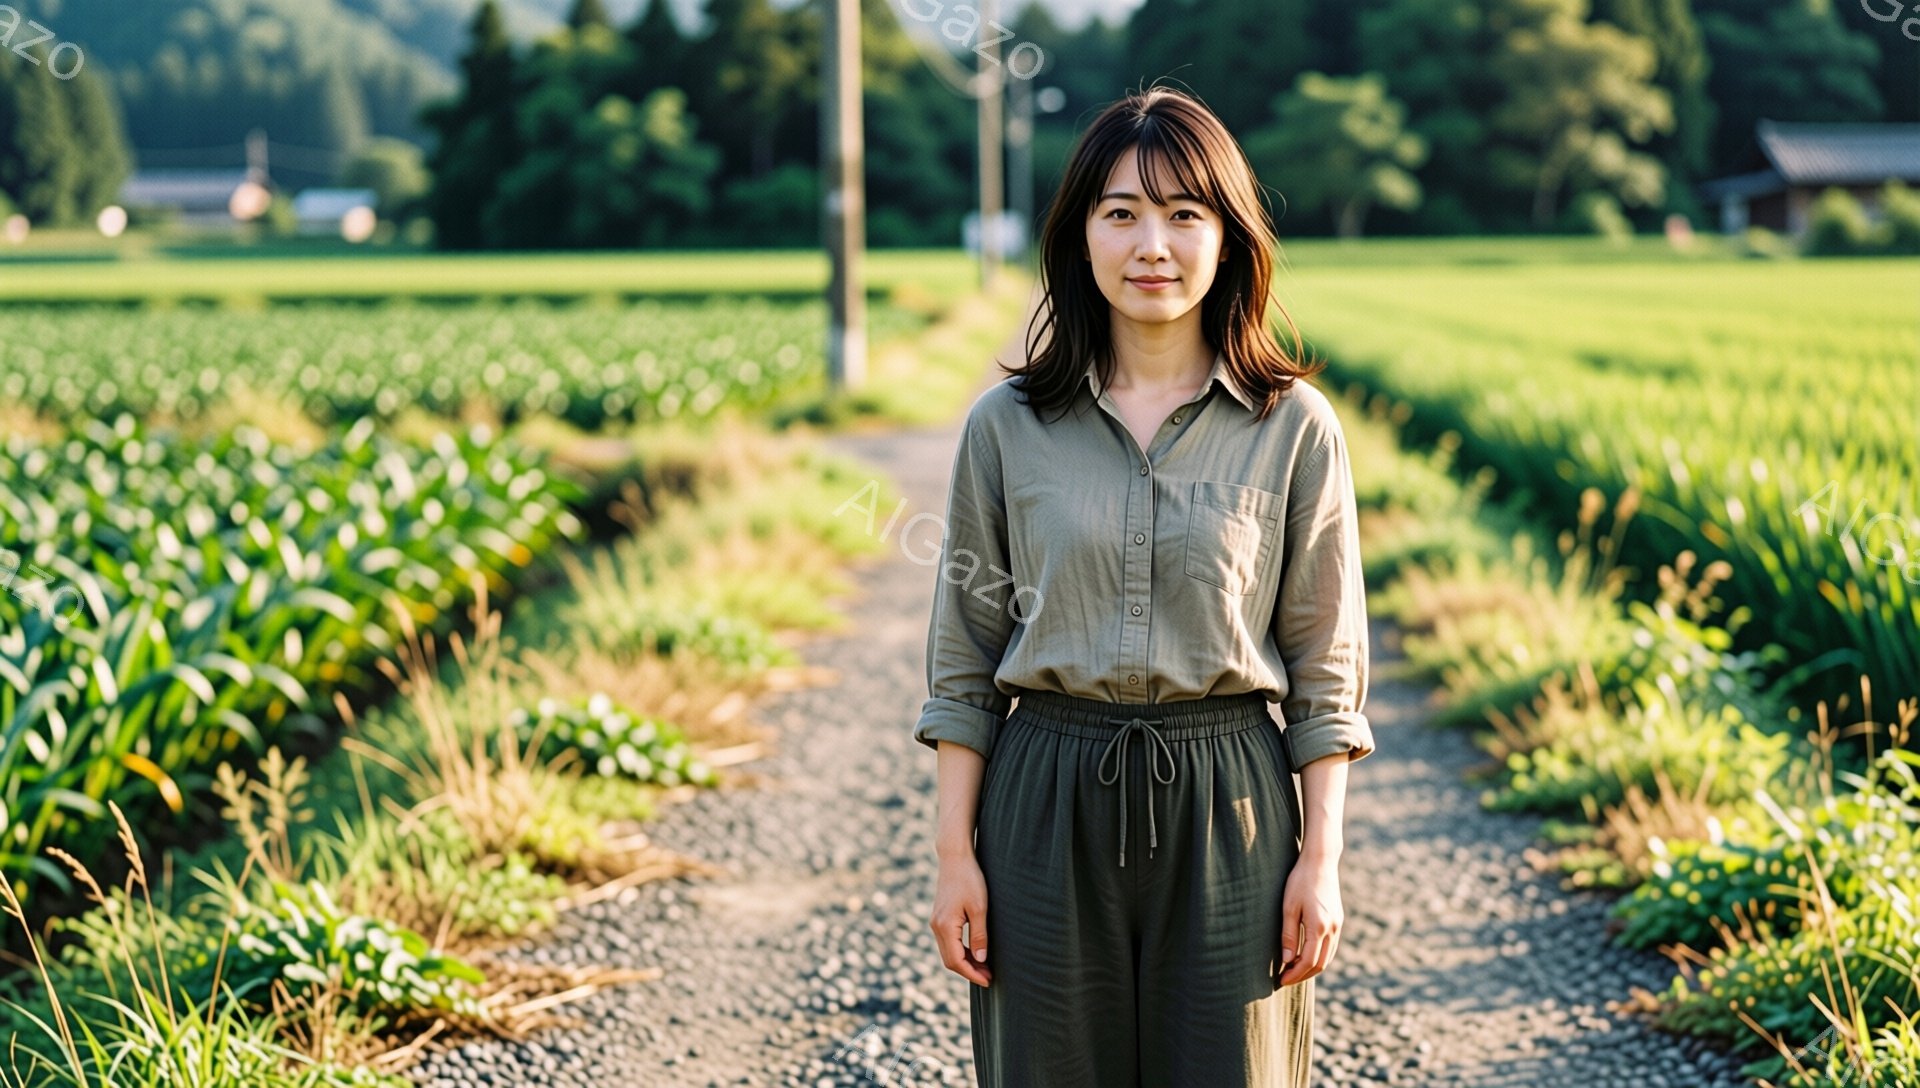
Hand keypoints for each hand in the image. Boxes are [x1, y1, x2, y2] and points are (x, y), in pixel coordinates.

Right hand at [931, 851, 992, 986]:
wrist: (955, 858)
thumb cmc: (970, 879)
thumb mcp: (980, 908)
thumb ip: (979, 935)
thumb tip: (981, 959)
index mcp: (945, 926)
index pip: (956, 961)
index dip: (972, 974)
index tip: (988, 980)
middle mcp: (936, 927)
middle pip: (950, 960)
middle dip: (969, 971)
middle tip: (989, 976)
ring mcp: (936, 922)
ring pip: (948, 952)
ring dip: (965, 962)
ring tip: (985, 967)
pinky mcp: (940, 917)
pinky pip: (948, 942)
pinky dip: (961, 951)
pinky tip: (975, 951)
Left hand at [1276, 850, 1343, 986]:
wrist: (1320, 862)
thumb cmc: (1300, 882)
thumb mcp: (1289, 907)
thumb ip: (1289, 936)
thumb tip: (1287, 961)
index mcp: (1319, 927)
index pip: (1308, 961)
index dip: (1295, 974)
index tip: (1281, 980)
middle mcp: (1332, 929)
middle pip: (1320, 964)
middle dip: (1303, 975)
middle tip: (1285, 979)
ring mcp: (1338, 925)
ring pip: (1328, 957)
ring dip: (1312, 968)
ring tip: (1294, 971)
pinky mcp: (1338, 920)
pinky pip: (1331, 947)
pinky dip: (1320, 957)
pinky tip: (1306, 956)